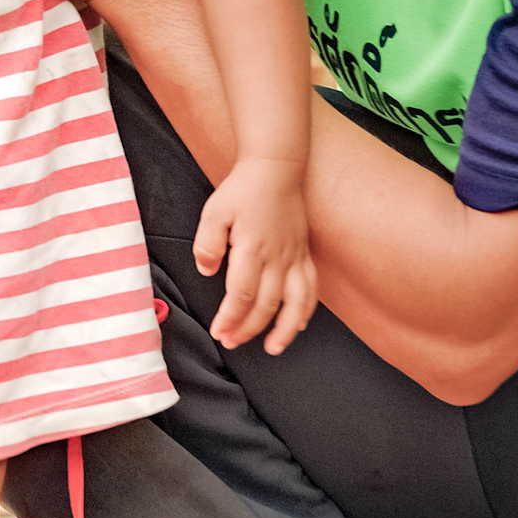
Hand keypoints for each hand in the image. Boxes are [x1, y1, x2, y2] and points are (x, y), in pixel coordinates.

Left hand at [194, 162, 317, 354]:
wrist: (275, 169)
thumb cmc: (242, 190)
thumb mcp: (214, 211)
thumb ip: (207, 243)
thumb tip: (206, 270)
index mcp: (252, 249)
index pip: (242, 295)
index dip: (230, 318)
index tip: (218, 331)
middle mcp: (277, 257)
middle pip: (266, 305)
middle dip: (248, 329)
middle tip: (231, 342)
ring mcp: (294, 257)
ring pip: (295, 302)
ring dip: (284, 329)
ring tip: (273, 349)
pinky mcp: (303, 254)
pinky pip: (311, 288)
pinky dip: (306, 309)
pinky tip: (298, 325)